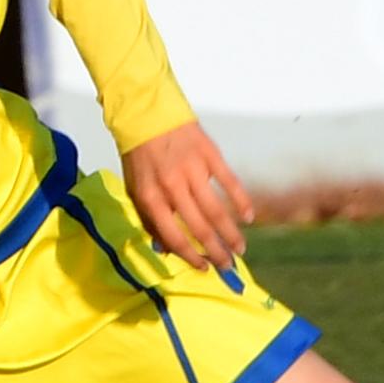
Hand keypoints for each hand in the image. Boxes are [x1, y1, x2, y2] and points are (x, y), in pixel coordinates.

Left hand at [120, 119, 252, 271]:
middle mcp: (172, 186)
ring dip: (231, 234)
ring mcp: (193, 169)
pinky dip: (241, 201)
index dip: (191, 257)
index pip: (174, 237)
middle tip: (228, 267)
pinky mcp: (209, 154)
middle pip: (200, 228)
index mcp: (150, 198)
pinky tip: (249, 217)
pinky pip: (230, 182)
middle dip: (217, 252)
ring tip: (240, 250)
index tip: (203, 268)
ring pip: (217, 210)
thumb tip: (165, 249)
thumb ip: (148, 219)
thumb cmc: (139, 156)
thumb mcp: (134, 190)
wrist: (145, 114)